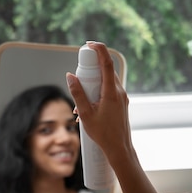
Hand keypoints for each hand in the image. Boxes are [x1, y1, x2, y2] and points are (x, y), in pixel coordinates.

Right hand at [66, 41, 130, 166]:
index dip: (99, 49)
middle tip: (79, 77)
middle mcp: (119, 92)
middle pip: (106, 70)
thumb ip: (77, 93)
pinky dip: (97, 92)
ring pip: (106, 81)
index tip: (89, 44)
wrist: (119, 148)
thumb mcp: (85, 113)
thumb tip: (70, 76)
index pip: (107, 63)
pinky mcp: (121, 103)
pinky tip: (87, 108)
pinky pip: (108, 90)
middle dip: (91, 69)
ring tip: (80, 102)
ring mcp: (122, 97)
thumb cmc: (103, 133)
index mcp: (112, 92)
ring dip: (93, 84)